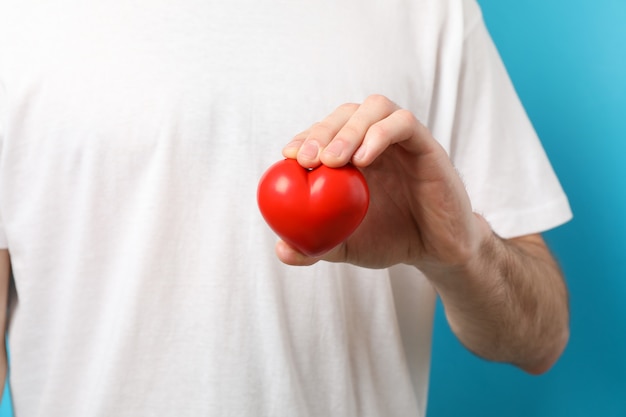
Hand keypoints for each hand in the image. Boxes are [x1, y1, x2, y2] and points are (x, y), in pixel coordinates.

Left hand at [278, 94, 489, 269]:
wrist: (437, 252)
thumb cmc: (390, 241)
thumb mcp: (347, 247)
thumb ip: (316, 248)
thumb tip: (281, 251)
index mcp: (353, 154)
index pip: (325, 130)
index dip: (305, 136)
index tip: (288, 155)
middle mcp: (376, 140)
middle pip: (345, 113)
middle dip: (322, 131)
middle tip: (307, 159)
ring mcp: (401, 139)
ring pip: (375, 107)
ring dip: (349, 129)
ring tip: (333, 160)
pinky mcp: (426, 145)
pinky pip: (404, 124)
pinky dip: (380, 134)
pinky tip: (364, 159)